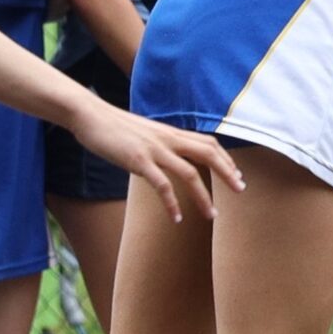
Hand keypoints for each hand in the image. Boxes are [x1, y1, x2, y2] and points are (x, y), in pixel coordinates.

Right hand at [79, 97, 245, 224]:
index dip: (225, 159)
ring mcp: (154, 149)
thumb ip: (159, 144)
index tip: (236, 175)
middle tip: (241, 190)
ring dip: (203, 196)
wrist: (91, 115)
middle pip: (208, 153)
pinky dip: (171, 203)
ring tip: (212, 215)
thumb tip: (167, 160)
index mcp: (170, 132)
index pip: (208, 143)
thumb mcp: (144, 133)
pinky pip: (161, 185)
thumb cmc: (114, 127)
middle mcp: (168, 139)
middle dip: (227, 172)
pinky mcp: (138, 161)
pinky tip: (176, 218)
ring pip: (189, 173)